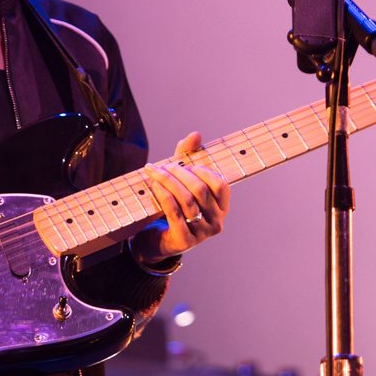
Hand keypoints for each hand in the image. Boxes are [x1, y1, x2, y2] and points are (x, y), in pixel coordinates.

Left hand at [130, 132, 230, 265]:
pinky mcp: (184, 240)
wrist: (158, 239)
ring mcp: (202, 233)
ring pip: (186, 201)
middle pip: (200, 190)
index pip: (220, 185)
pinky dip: (163, 196)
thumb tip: (196, 134)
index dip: (203, 171)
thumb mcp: (181, 181)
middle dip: (180, 174)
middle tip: (163, 166)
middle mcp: (216, 222)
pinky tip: (154, 185)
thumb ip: (188, 157)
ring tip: (154, 172)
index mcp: (222, 207)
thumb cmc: (173, 206)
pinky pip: (174, 213)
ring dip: (168, 182)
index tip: (185, 164)